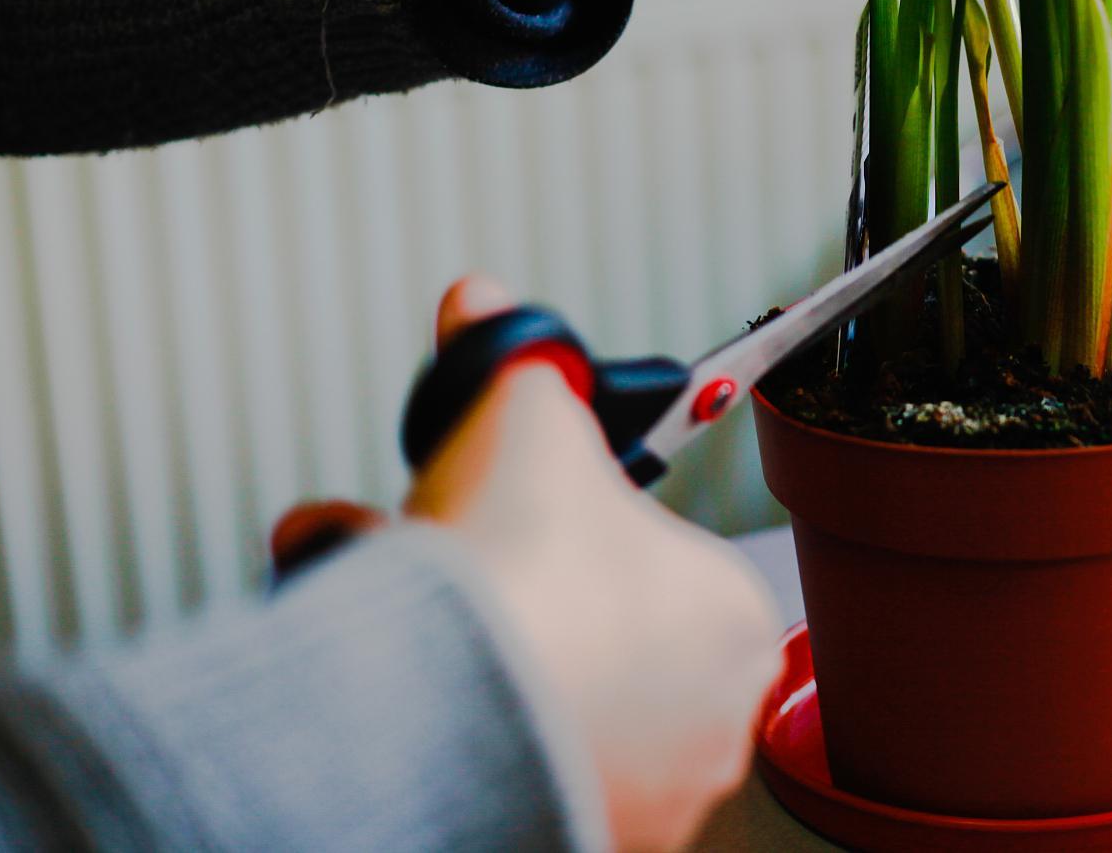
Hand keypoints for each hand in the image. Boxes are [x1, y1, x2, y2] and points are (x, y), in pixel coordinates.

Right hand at [272, 275, 781, 852]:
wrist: (447, 712)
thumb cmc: (528, 585)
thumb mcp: (525, 417)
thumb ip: (517, 361)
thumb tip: (488, 311)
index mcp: (734, 619)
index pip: (661, 558)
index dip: (573, 522)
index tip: (520, 511)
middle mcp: (706, 721)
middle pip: (587, 627)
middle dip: (491, 574)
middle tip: (432, 540)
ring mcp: (641, 794)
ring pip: (538, 692)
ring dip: (460, 637)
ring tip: (380, 588)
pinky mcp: (563, 834)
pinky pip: (499, 754)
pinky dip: (439, 706)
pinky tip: (378, 668)